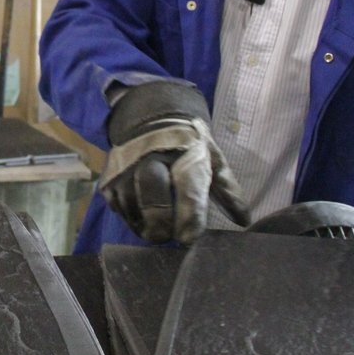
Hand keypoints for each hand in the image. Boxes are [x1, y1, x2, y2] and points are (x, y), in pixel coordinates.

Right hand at [98, 80, 249, 243]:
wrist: (151, 115)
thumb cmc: (188, 143)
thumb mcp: (212, 158)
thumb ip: (227, 190)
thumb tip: (243, 220)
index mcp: (185, 151)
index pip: (187, 187)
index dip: (189, 216)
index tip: (189, 239)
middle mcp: (152, 156)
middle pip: (152, 196)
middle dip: (161, 224)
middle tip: (169, 237)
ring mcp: (127, 166)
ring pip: (131, 204)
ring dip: (144, 225)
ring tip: (156, 233)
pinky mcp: (110, 175)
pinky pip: (117, 204)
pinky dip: (129, 218)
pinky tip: (141, 221)